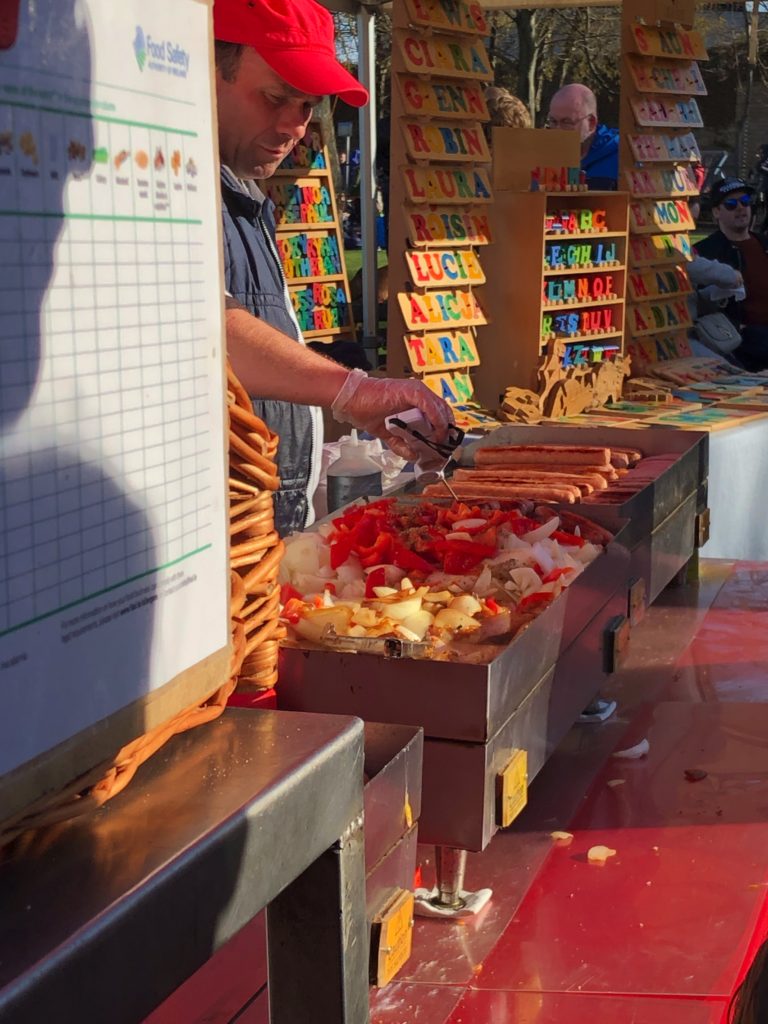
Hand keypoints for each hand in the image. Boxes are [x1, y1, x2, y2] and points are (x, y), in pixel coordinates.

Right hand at [331, 369, 454, 460]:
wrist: (351, 400)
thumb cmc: (367, 410)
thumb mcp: (389, 434)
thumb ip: (401, 445)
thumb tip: (414, 456)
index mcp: (416, 402)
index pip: (439, 415)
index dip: (445, 431)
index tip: (444, 446)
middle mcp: (419, 395)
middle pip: (444, 412)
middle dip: (447, 432)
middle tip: (445, 448)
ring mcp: (416, 392)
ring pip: (440, 409)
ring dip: (444, 428)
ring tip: (440, 444)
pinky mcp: (411, 391)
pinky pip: (430, 406)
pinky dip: (436, 421)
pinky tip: (435, 433)